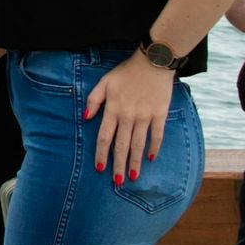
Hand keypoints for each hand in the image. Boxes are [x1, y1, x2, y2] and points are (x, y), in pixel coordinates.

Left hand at [83, 52, 177, 181]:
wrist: (153, 62)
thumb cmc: (126, 72)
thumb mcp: (104, 82)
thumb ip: (93, 100)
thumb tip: (85, 118)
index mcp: (113, 109)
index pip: (105, 137)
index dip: (102, 154)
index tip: (100, 169)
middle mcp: (128, 115)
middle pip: (122, 145)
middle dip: (118, 165)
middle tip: (117, 182)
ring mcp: (145, 116)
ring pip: (138, 144)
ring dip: (135, 161)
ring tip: (133, 177)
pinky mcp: (160, 114)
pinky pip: (157, 135)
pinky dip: (154, 147)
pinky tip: (151, 158)